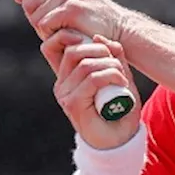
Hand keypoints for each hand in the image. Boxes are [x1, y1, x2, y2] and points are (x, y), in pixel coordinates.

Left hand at [14, 0, 129, 42]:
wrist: (118, 27)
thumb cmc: (89, 15)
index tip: (22, 1)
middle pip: (27, 2)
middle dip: (35, 17)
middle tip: (52, 25)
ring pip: (34, 16)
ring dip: (44, 29)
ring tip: (61, 30)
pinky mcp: (71, 9)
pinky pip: (44, 25)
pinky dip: (51, 34)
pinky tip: (66, 34)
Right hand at [40, 29, 142, 149]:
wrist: (119, 140)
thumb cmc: (119, 108)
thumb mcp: (119, 76)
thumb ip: (112, 57)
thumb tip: (99, 37)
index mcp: (67, 75)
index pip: (52, 45)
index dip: (67, 34)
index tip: (93, 38)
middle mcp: (61, 83)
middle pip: (72, 50)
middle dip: (99, 49)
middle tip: (117, 63)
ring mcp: (65, 94)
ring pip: (84, 64)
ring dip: (110, 65)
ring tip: (122, 77)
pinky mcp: (73, 104)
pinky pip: (92, 79)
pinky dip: (111, 75)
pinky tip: (121, 82)